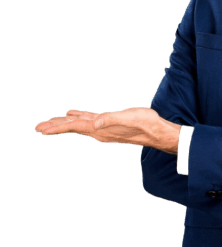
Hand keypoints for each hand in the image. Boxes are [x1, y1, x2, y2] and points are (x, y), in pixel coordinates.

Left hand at [34, 107, 181, 153]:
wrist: (157, 132)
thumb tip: (96, 122)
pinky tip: (72, 114)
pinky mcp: (109, 124)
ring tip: (49, 123)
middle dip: (54, 127)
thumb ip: (111, 119)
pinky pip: (88, 120)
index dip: (56, 127)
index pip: (73, 127)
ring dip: (63, 123)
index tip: (41, 129)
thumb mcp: (129, 118)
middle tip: (37, 127)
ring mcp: (103, 129)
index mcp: (100, 129)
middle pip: (72, 128)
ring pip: (78, 125)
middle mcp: (99, 131)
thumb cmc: (145, 124)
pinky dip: (78, 117)